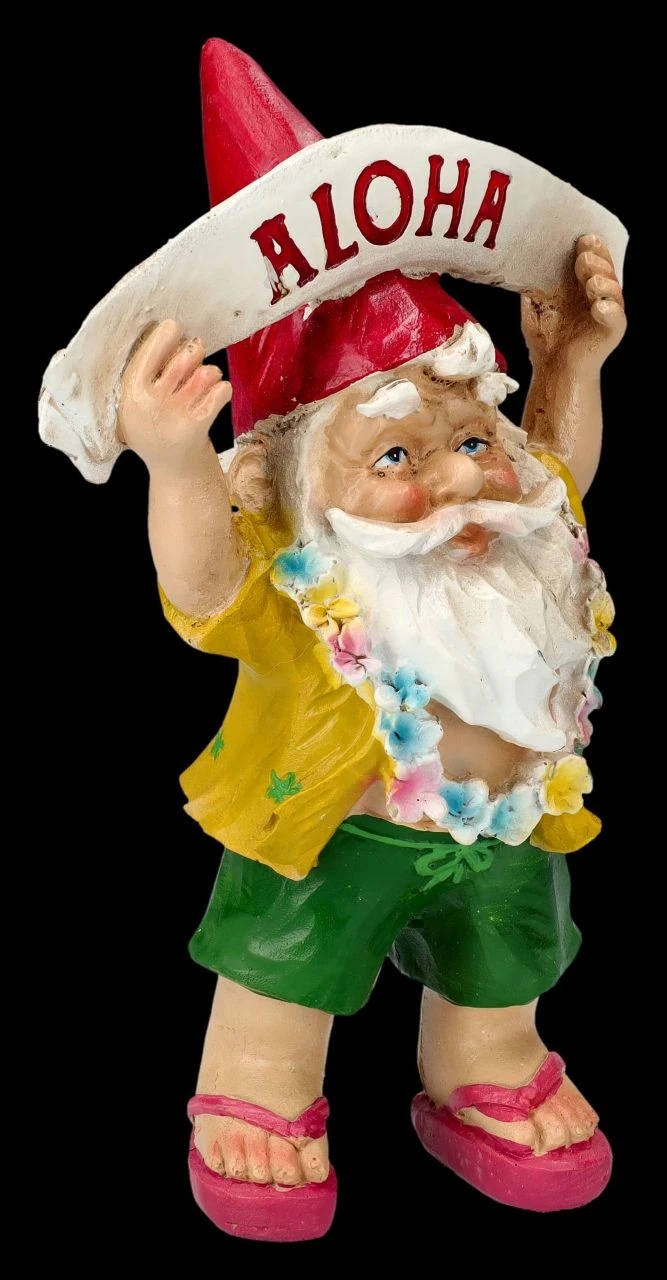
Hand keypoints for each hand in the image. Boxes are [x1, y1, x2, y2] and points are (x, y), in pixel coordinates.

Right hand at [118, 319, 230, 471]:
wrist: (175, 473)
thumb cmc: (158, 429)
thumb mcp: (139, 404)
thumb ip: (149, 373)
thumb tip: (170, 331)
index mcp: (131, 395)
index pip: (147, 355)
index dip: (162, 337)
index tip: (173, 327)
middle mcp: (151, 404)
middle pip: (183, 358)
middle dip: (194, 350)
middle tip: (196, 353)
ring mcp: (175, 415)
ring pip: (205, 372)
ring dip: (210, 372)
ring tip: (205, 381)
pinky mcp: (198, 425)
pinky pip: (220, 391)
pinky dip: (222, 389)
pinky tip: (215, 397)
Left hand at [521, 235, 625, 372]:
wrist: (551, 368)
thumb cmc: (546, 337)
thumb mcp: (534, 305)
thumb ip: (532, 284)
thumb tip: (522, 259)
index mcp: (582, 284)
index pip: (592, 258)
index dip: (591, 247)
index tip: (582, 238)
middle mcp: (598, 295)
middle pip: (606, 269)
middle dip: (596, 261)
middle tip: (583, 258)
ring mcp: (607, 312)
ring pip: (614, 290)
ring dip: (603, 282)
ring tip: (590, 283)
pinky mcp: (611, 331)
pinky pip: (616, 318)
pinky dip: (609, 310)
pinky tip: (599, 306)